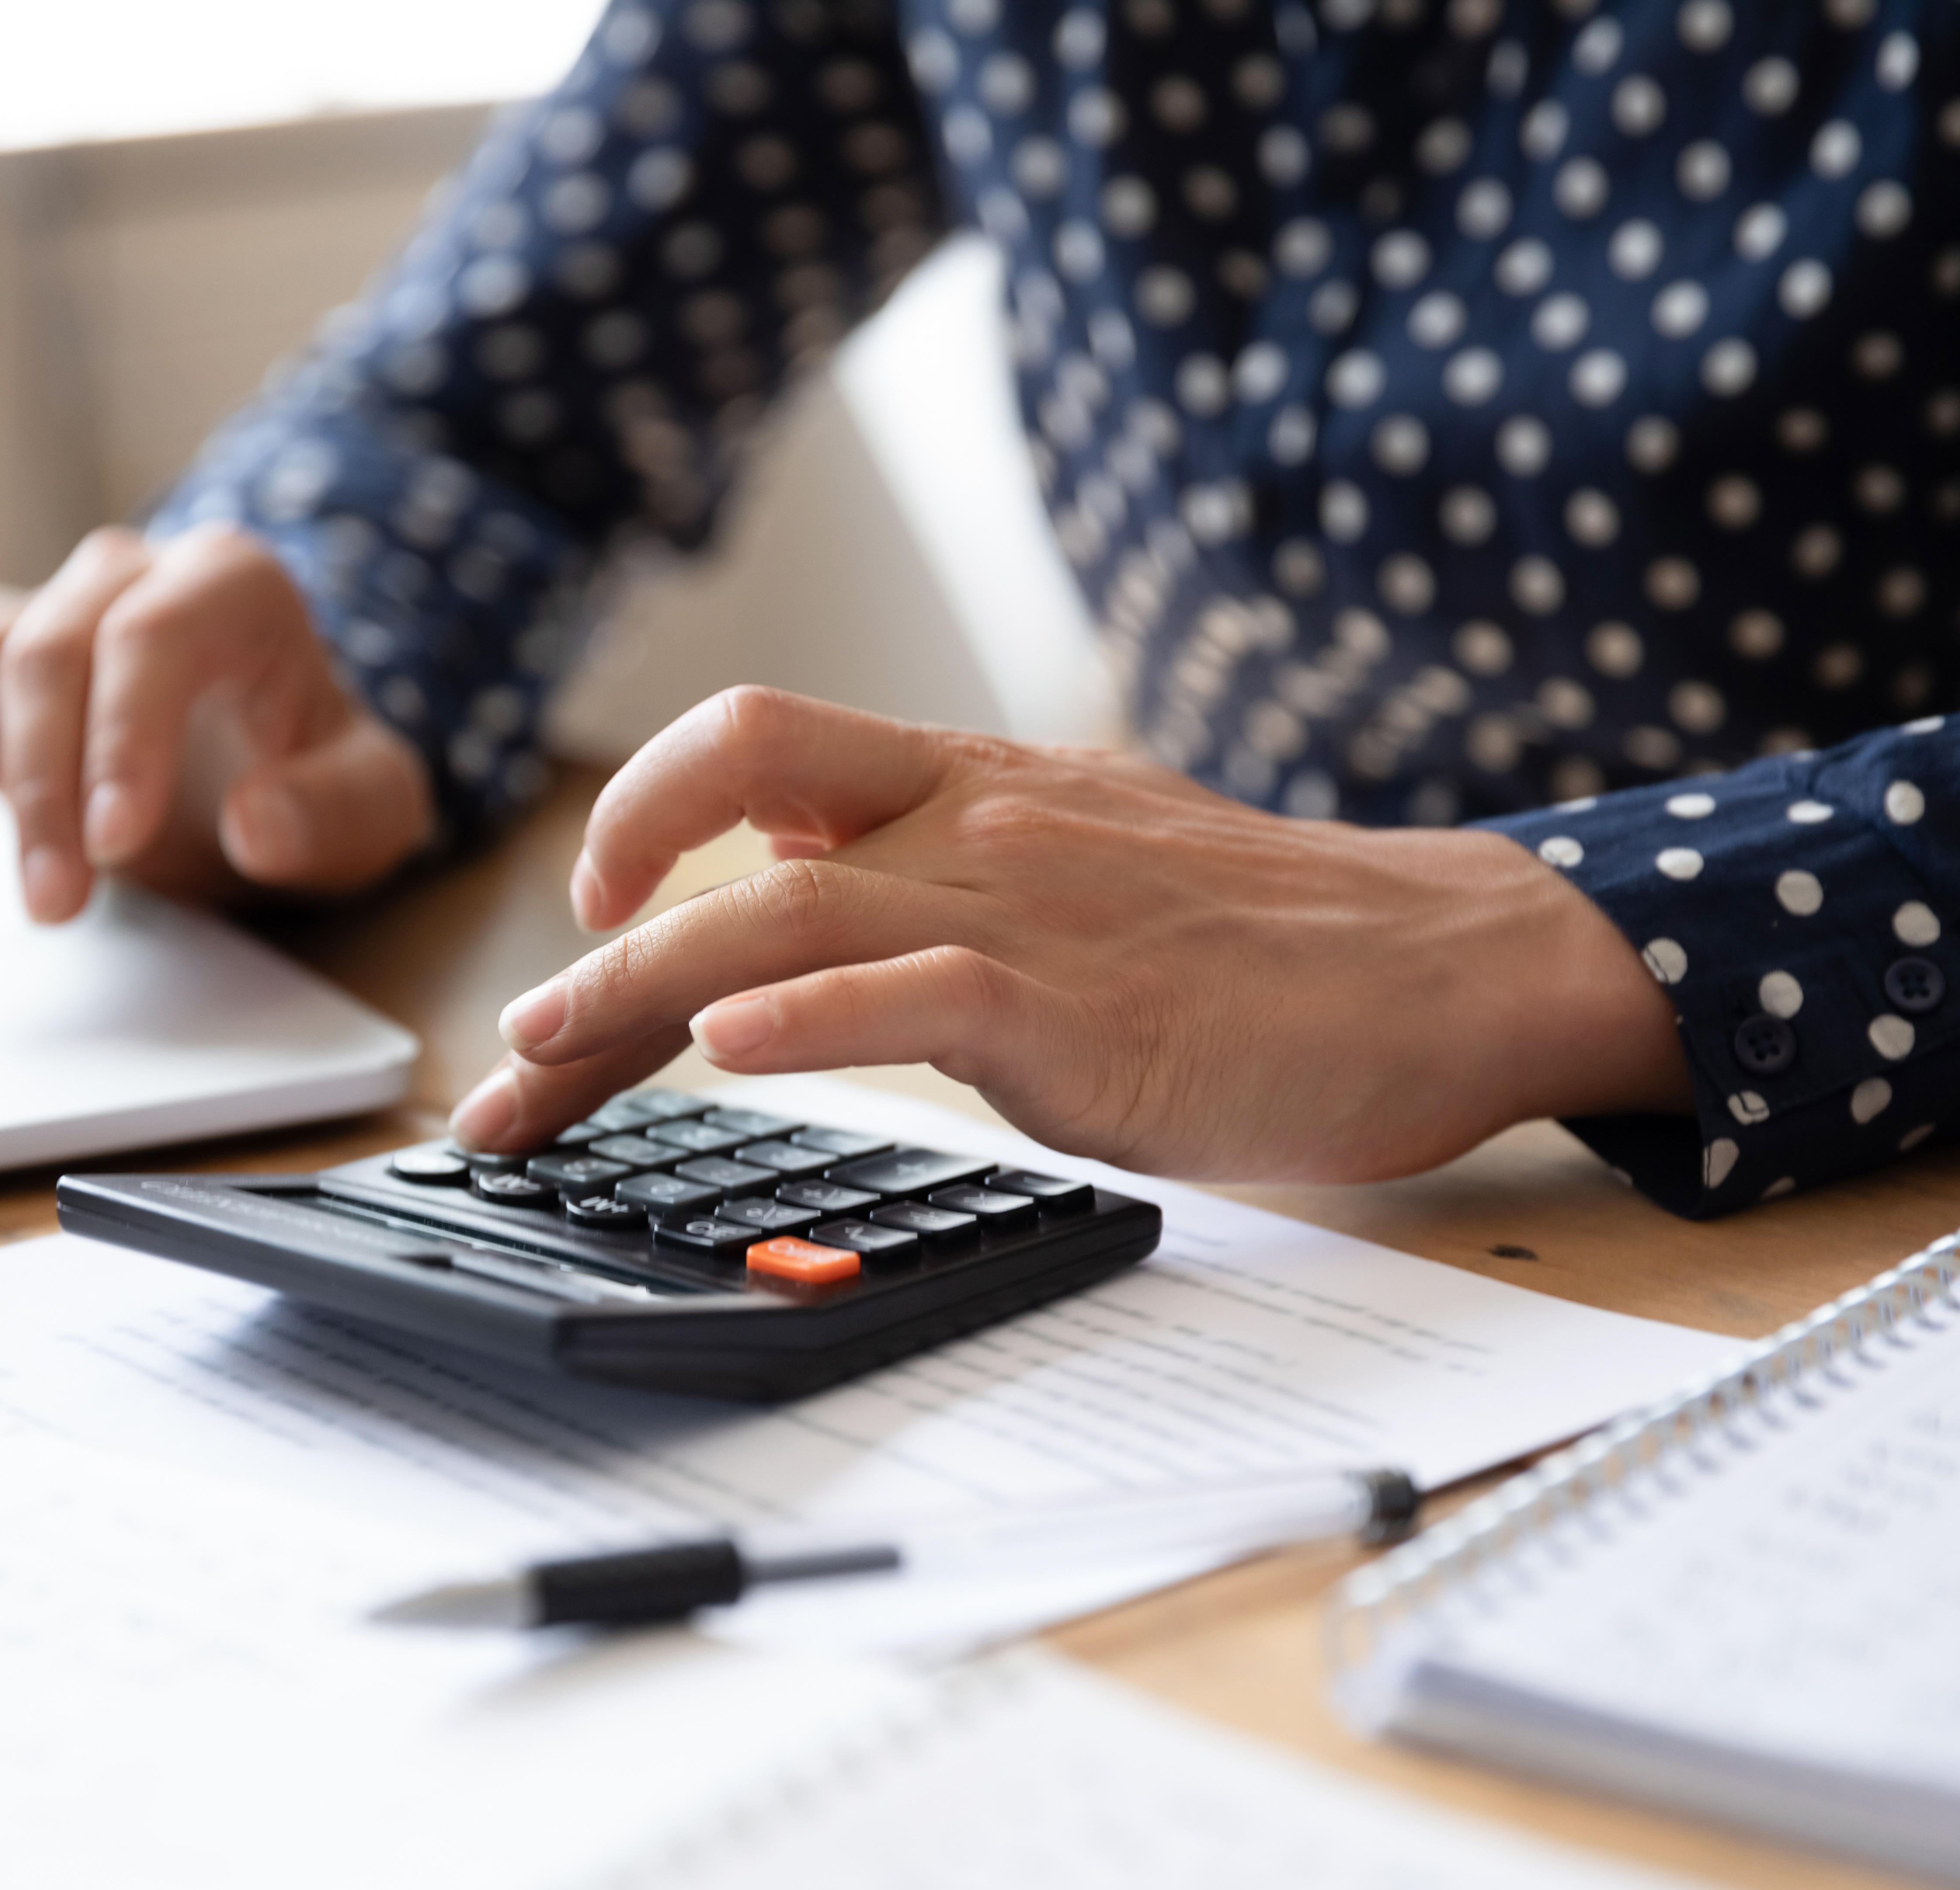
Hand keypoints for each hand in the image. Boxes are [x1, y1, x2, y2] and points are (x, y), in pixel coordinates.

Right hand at [0, 523, 432, 918]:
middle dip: (42, 788)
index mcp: (230, 585)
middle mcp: (126, 578)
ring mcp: (45, 614)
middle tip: (52, 906)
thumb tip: (261, 825)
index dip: (123, 737)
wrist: (273, 761)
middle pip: (49, 656)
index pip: (155, 638)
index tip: (115, 842)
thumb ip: (338, 812)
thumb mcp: (373, 806)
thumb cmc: (320, 775)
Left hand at [446, 688, 1688, 1183]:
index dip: (640, 821)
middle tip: (515, 1050)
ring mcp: (1024, 905)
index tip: (585, 908)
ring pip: (780, 910)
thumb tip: (839, 941)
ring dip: (638, 989)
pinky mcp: (1077, 1003)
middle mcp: (979, 821)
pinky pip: (908, 989)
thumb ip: (961, 891)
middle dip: (597, 935)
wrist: (1443, 964)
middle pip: (733, 821)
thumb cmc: (1274, 942)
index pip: (759, 760)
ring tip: (545, 1060)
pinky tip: (730, 1052)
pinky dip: (805, 1016)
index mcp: (977, 783)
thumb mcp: (1088, 874)